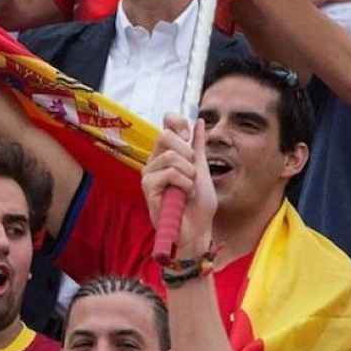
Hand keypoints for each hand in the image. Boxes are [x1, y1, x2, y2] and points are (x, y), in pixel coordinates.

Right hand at [141, 114, 216, 258]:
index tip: (189, 135)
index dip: (177, 122)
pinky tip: (183, 196)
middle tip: (192, 172)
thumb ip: (198, 145)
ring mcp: (149, 174)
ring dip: (188, 173)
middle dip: (187, 153)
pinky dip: (184, 184)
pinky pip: (169, 173)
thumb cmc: (199, 205)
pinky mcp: (148, 187)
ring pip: (170, 156)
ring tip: (189, 189)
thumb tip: (199, 121)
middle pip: (165, 135)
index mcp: (167, 155)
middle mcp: (155, 162)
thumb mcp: (202, 169)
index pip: (166, 125)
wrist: (198, 229)